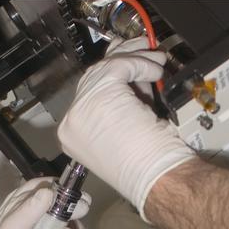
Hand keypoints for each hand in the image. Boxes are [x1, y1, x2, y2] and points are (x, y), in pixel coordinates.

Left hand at [0, 178, 101, 228]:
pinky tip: (65, 191)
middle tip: (74, 198)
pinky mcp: (12, 208)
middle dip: (44, 200)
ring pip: (20, 196)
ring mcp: (2, 222)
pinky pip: (26, 189)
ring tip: (77, 198)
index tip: (47, 196)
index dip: (27, 213)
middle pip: (14, 210)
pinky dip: (48, 186)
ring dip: (50, 191)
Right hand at [57, 38, 196, 221]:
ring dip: (136, 61)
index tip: (132, 66)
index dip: (112, 75)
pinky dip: (141, 65)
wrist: (154, 178)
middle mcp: (71, 121)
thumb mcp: (124, 128)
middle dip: (123, 60)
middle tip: (144, 50)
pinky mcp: (100, 94)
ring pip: (106, 68)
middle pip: (94, 77)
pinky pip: (120, 66)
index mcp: (72, 134)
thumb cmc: (146, 166)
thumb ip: (121, 103)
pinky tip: (155, 72)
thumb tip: (134, 77)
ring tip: (157, 62)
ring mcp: (81, 108)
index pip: (87, 93)